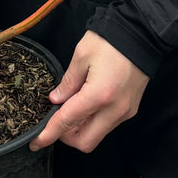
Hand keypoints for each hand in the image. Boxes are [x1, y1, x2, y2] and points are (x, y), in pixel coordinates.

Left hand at [30, 31, 147, 152]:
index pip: (67, 123)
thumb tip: (56, 100)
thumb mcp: (82, 55)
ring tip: (72, 107)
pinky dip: (93, 122)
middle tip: (56, 120)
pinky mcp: (131, 110)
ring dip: (80, 129)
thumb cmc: (111, 40)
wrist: (143, 34)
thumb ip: (68, 82)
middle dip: (66, 137)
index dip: (48, 134)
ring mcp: (125, 112)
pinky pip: (108, 125)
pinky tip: (87, 104)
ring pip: (97, 136)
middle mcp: (114, 111)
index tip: (35, 142)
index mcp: (99, 96)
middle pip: (85, 142)